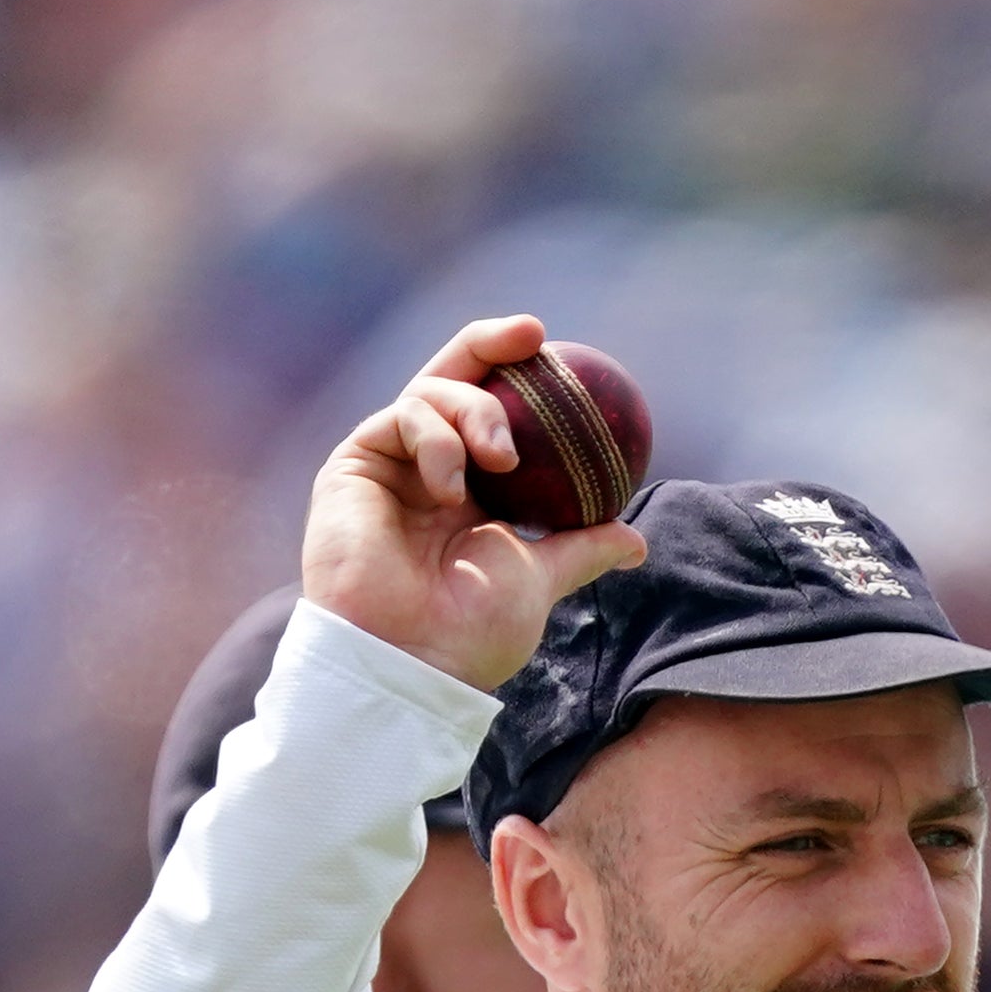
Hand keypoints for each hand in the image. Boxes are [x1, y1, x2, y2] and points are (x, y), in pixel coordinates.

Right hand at [300, 314, 650, 692]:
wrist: (410, 658)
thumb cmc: (470, 630)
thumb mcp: (539, 579)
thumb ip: (580, 548)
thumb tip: (637, 540)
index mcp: (467, 490)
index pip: (494, 414)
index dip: (524, 378)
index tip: (572, 362)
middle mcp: (424, 468)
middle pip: (453, 378)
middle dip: (491, 343)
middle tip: (533, 332)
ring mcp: (388, 463)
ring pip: (431, 392)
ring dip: (477, 412)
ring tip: (503, 458)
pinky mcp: (353, 464)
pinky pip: (402, 418)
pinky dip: (436, 442)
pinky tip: (452, 487)